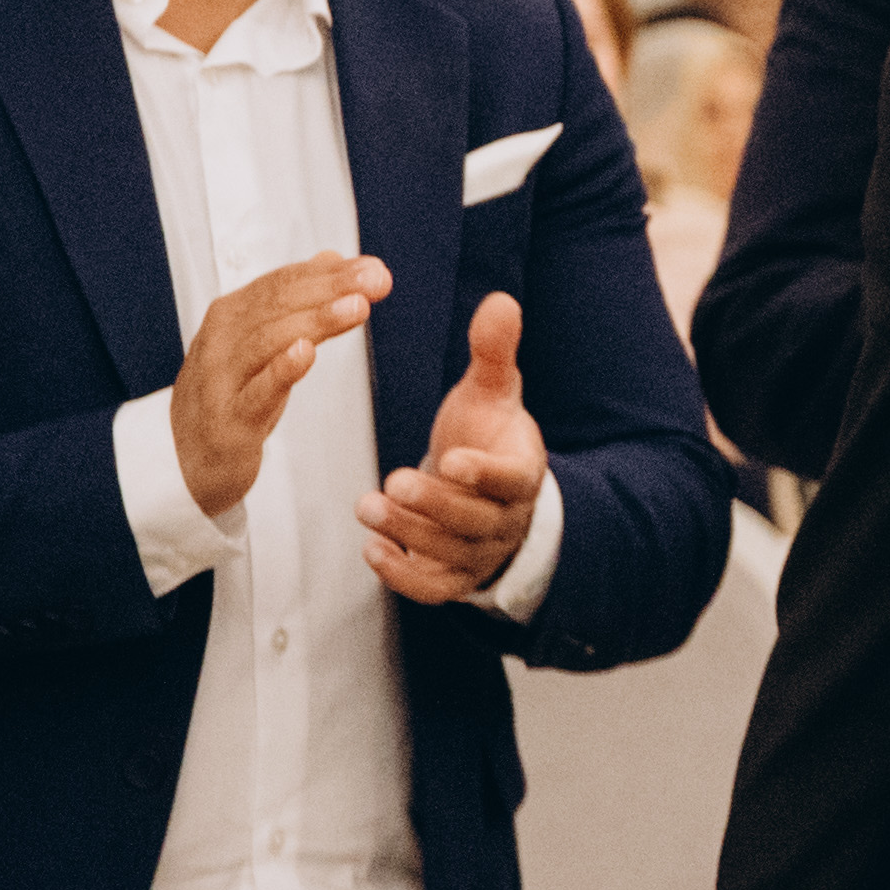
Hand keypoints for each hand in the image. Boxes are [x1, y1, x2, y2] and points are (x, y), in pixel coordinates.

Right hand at [169, 252, 388, 519]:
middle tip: (374, 279)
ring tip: (356, 307)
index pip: (282, 283)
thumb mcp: (264, 342)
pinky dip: (281, 370)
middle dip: (331, 289)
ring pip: (269, 341)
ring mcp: (221, 378)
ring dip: (316, 321)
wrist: (192, 456)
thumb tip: (330, 258)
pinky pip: (256, 392)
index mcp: (232, 314)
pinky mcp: (230, 420)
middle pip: (278, 304)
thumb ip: (296, 301)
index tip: (372, 268)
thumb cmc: (232, 394)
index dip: (328, 273)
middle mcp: (222, 339)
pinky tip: (306, 353)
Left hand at [357, 293, 546, 605]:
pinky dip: (404, 576)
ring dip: (408, 534)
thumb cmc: (487, 433)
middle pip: (475, 521)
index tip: (452, 460)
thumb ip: (494, 350)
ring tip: (367, 506)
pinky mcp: (454, 576)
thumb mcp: (492, 390)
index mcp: (522, 471)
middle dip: (433, 505)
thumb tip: (501, 301)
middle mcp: (506, 519)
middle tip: (392, 483)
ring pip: (451, 553)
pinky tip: (372, 549)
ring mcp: (481, 552)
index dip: (484, 473)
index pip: (511, 479)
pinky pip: (434, 589)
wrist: (486, 488)